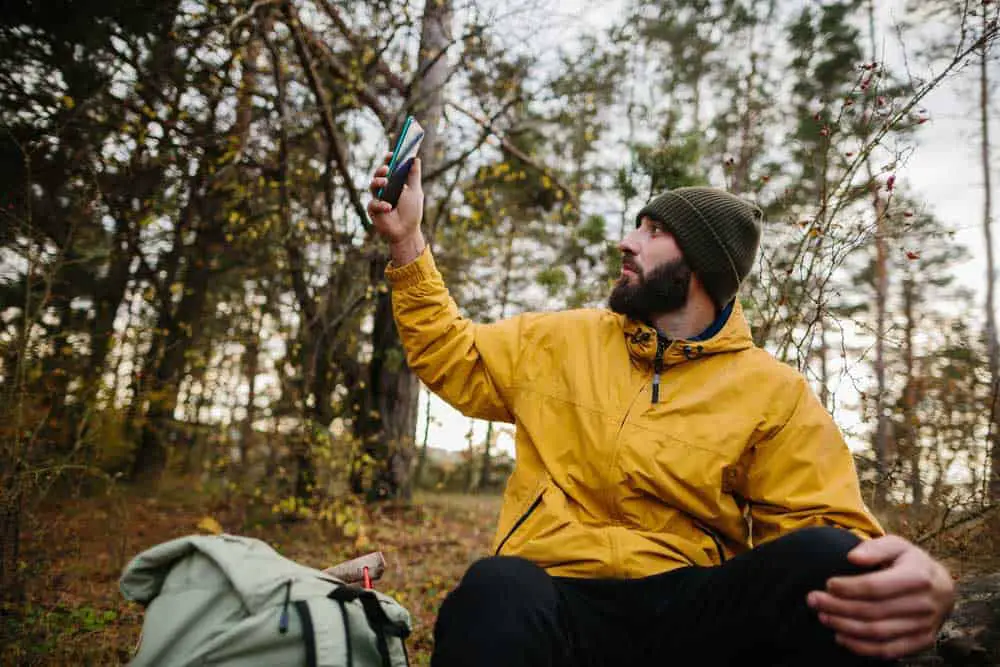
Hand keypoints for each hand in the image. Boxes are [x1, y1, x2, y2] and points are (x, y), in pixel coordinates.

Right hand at [368, 152, 425, 264]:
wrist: (406, 232)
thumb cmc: (411, 212)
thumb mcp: (415, 191)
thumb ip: (414, 176)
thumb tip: (416, 158)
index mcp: (395, 182)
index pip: (390, 167)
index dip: (389, 160)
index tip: (392, 154)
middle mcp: (385, 189)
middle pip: (378, 174)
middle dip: (381, 170)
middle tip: (386, 168)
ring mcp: (378, 198)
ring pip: (372, 186)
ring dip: (378, 182)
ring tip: (385, 182)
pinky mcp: (373, 210)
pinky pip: (373, 204)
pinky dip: (381, 205)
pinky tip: (388, 207)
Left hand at [807, 535, 954, 659]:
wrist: (941, 586)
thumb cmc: (909, 562)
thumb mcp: (897, 545)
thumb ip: (874, 548)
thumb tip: (852, 557)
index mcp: (918, 576)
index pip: (876, 586)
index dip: (848, 587)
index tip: (827, 584)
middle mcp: (924, 604)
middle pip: (873, 611)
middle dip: (838, 607)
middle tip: (813, 600)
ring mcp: (924, 626)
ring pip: (878, 633)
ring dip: (845, 627)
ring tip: (822, 617)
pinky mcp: (921, 642)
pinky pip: (888, 651)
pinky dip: (861, 648)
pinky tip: (840, 637)